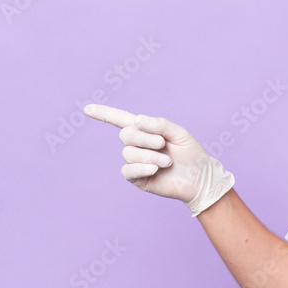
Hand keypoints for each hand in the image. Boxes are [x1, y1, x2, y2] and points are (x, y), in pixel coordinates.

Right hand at [84, 104, 233, 216]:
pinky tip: (155, 170)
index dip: (104, 114)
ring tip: (167, 162)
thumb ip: (157, 124)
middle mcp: (138, 146)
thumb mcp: (177, 132)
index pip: (120, 120)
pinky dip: (141, 168)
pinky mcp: (137, 178)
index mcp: (146, 131)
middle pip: (126, 134)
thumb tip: (135, 120)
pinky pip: (128, 170)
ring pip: (129, 153)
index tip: (87, 109)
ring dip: (150, 156)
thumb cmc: (191, 154)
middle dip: (145, 138)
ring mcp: (136, 162)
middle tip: (163, 144)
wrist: (200, 178)